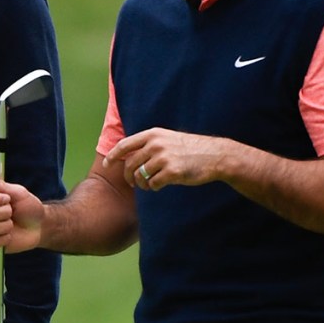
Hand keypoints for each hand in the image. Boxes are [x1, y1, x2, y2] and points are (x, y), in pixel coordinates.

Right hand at [0, 170, 44, 251]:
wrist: (39, 226)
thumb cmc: (29, 207)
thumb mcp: (19, 194)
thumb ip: (2, 186)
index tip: (8, 199)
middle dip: (4, 214)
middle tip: (12, 213)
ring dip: (5, 227)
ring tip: (12, 225)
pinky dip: (4, 239)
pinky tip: (10, 236)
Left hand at [104, 127, 229, 190]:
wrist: (216, 155)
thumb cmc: (190, 149)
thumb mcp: (168, 139)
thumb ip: (149, 145)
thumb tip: (128, 157)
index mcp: (153, 135)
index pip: (124, 145)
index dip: (113, 156)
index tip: (107, 165)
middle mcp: (156, 144)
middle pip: (130, 165)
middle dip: (129, 177)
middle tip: (134, 183)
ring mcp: (164, 158)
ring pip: (140, 176)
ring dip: (142, 184)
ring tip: (150, 184)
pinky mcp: (172, 172)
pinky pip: (153, 184)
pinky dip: (154, 187)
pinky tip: (161, 185)